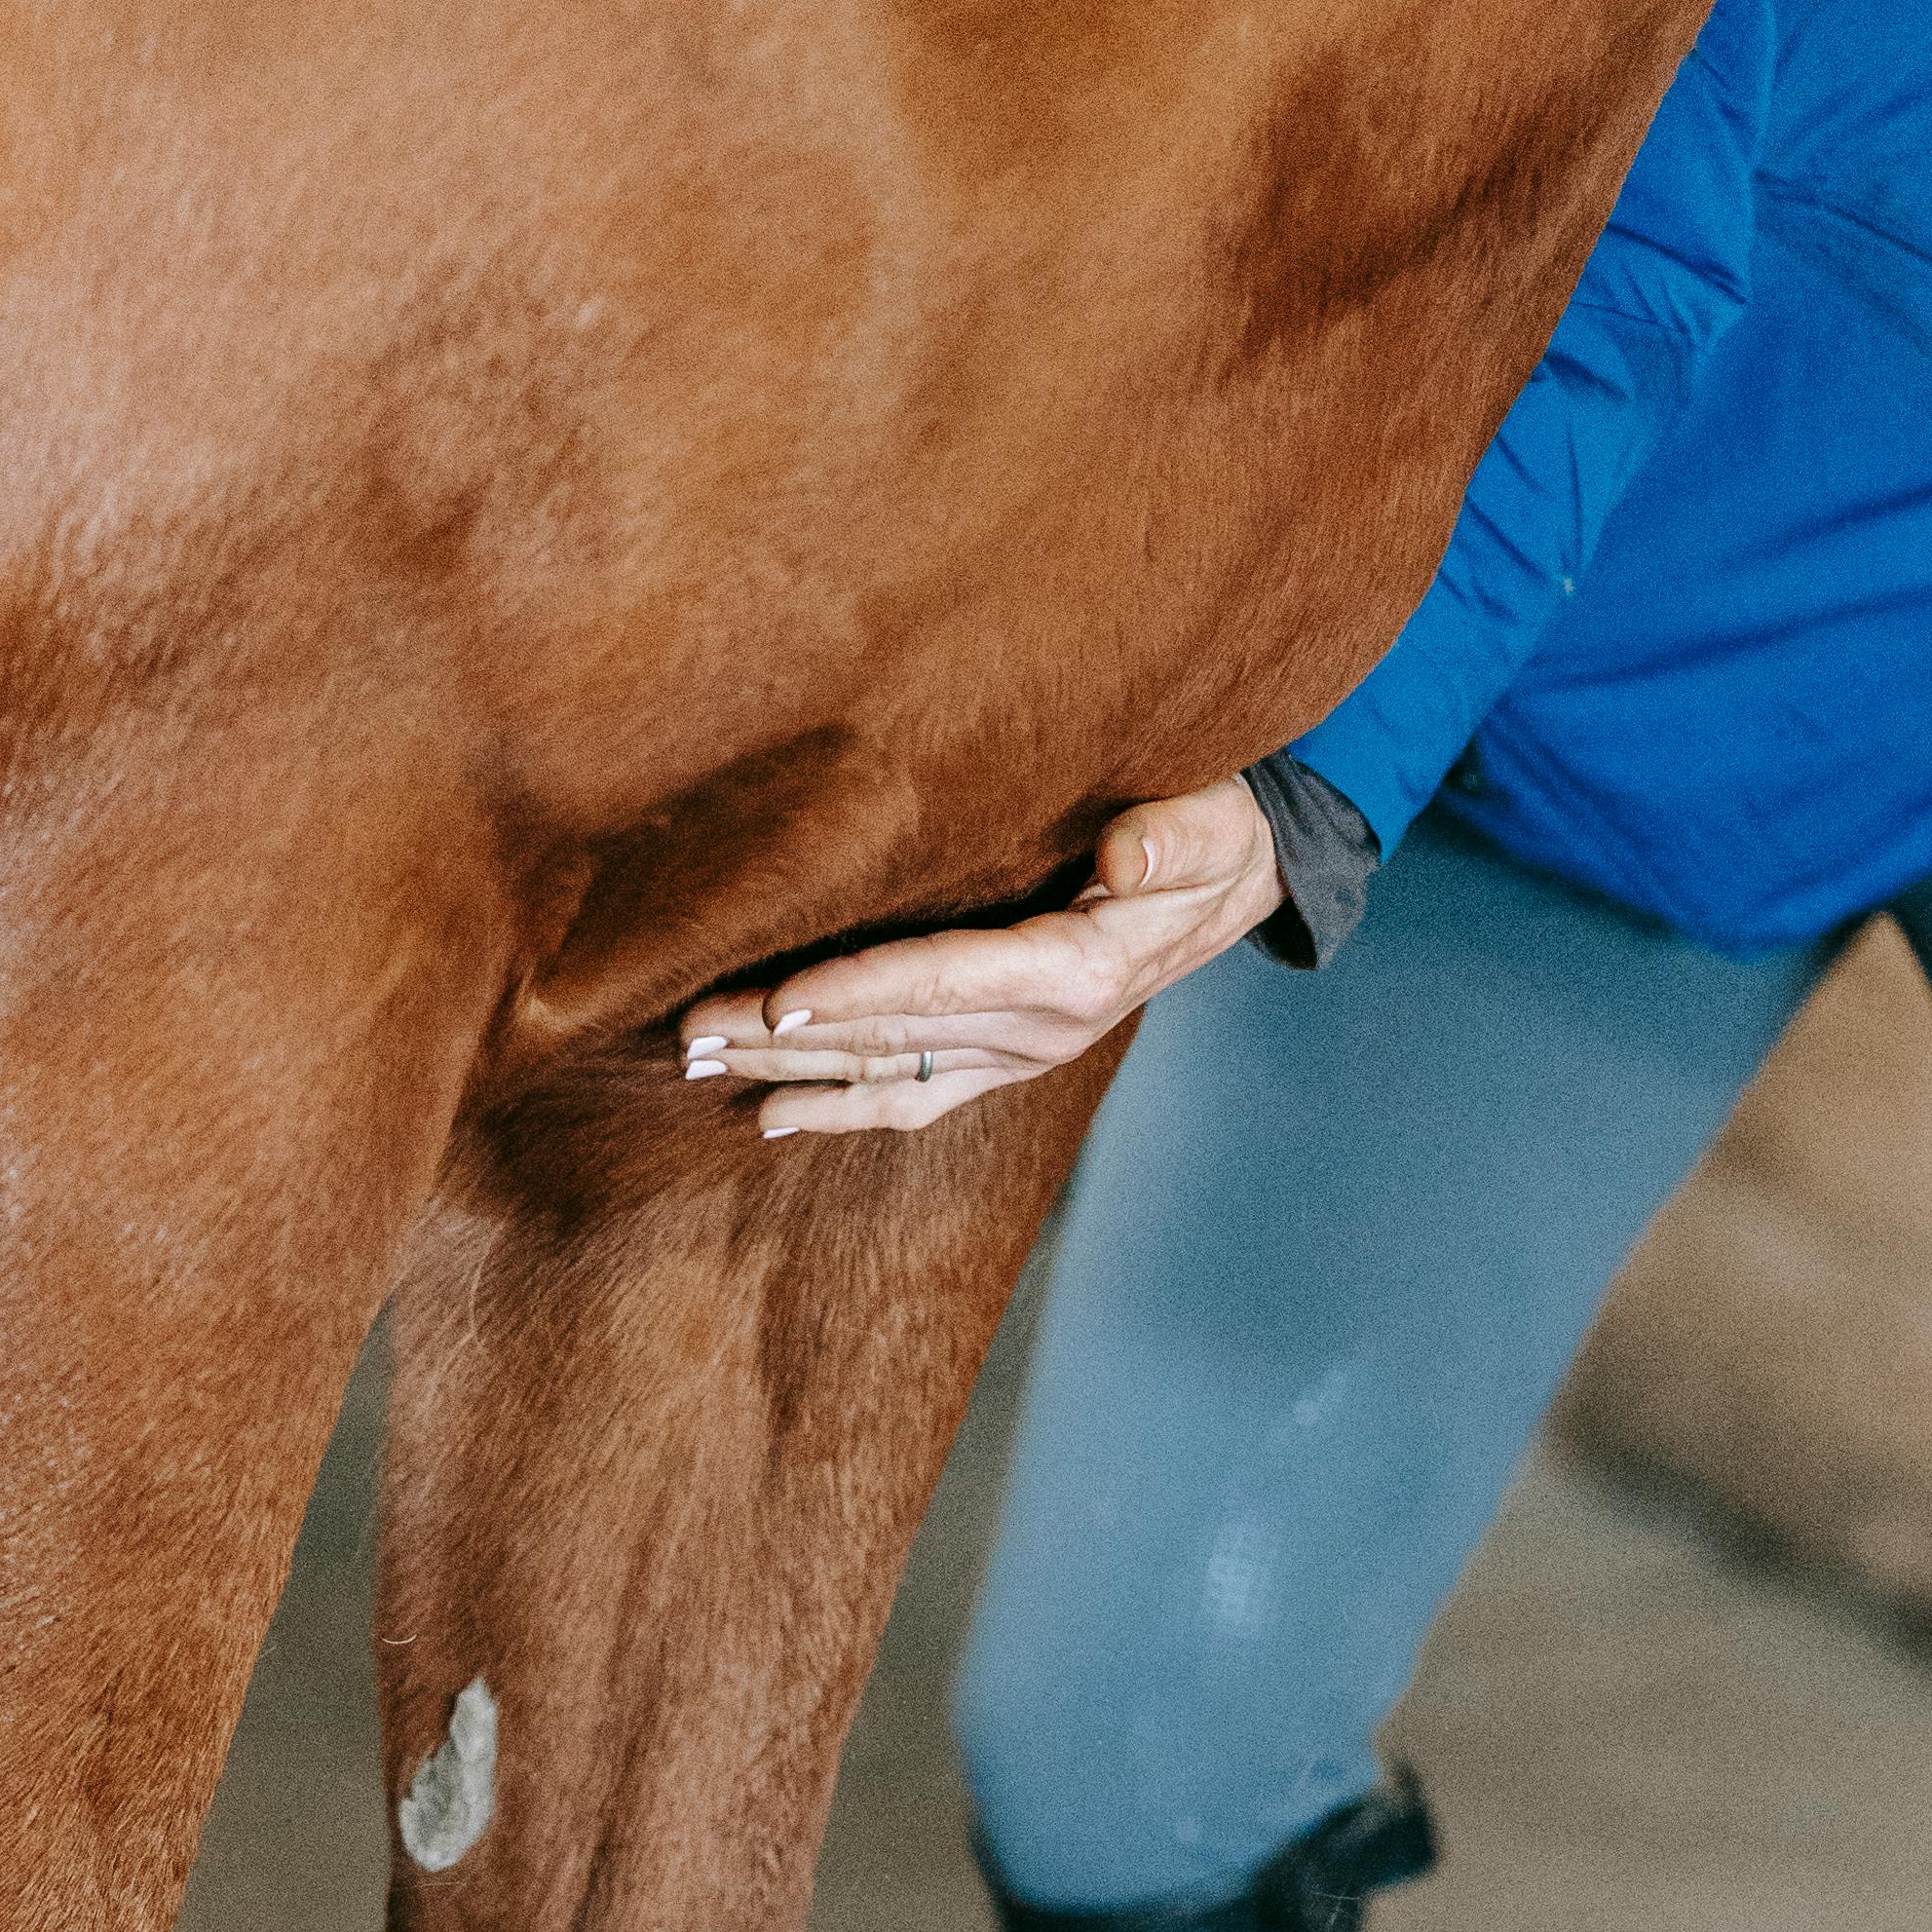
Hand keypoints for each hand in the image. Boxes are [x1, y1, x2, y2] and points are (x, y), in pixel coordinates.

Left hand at [680, 773, 1279, 1134]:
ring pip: (885, 1071)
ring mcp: (1019, 1054)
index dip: (859, 991)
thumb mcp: (1211, 819)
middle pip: (892, 1035)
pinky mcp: (1005, 1058)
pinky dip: (839, 1107)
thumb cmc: (1212, 831)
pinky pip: (913, 1095)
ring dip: (789, 1071)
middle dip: (785, 1035)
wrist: (1240, 880)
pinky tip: (770, 1112)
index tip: (777, 999)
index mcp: (1076, 971)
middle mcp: (1039, 1030)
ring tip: (702, 1064)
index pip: (943, 980)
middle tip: (691, 1029)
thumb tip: (1124, 856)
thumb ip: (1170, 836)